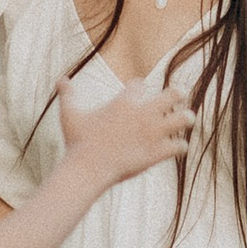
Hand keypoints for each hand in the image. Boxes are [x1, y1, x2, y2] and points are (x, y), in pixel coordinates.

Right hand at [53, 70, 195, 185]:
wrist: (88, 168)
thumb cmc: (78, 141)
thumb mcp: (70, 114)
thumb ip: (68, 94)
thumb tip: (61, 78)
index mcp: (124, 102)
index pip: (141, 84)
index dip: (139, 88)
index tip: (137, 94)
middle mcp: (143, 113)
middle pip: (172, 94)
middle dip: (176, 94)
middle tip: (176, 97)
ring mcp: (153, 133)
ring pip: (184, 118)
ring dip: (185, 119)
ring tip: (184, 120)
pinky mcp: (157, 152)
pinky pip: (180, 146)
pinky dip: (180, 146)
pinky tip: (176, 147)